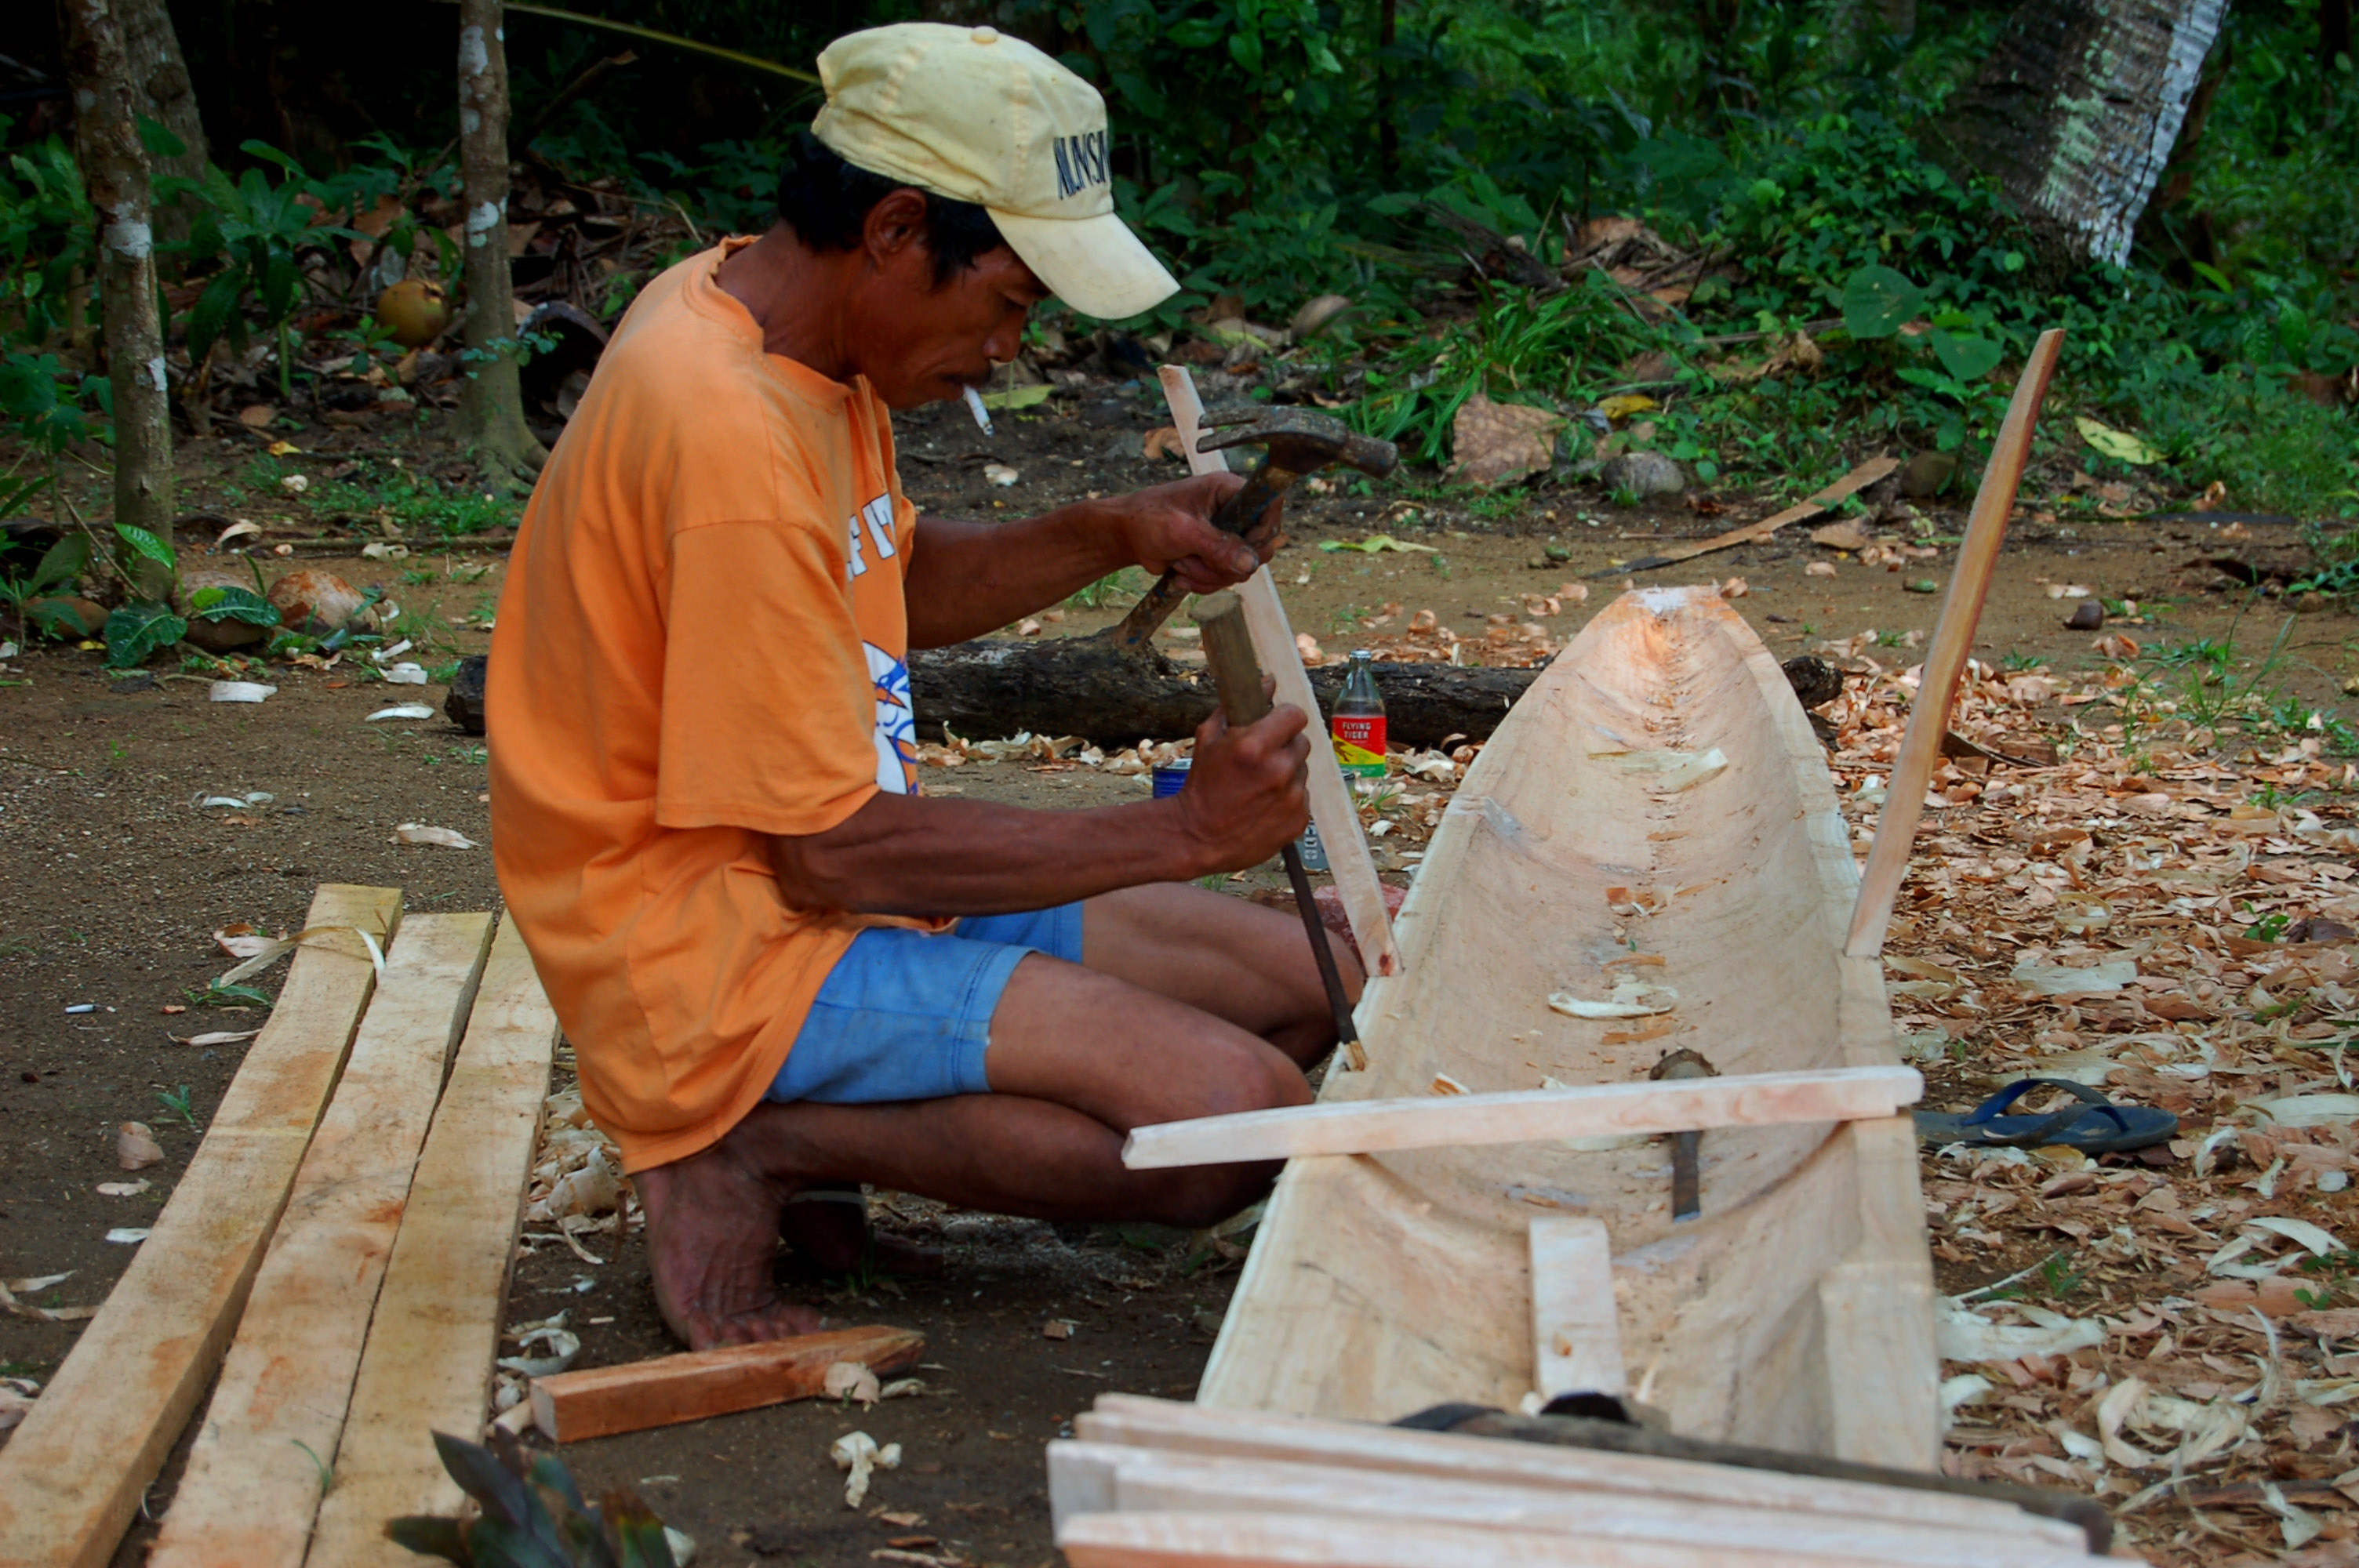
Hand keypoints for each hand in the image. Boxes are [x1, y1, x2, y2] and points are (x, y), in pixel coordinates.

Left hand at [1104, 472, 1284, 593]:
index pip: (1270, 505)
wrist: (1127, 537)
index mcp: (1229, 490)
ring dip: (1208, 574)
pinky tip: (1181, 572)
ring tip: (1180, 562)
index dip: (1264, 530)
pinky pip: (1227, 578)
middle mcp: (1235, 511)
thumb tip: (1250, 563)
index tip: (1242, 547)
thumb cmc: (1148, 519)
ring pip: (1242, 568)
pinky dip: (1203, 582)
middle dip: (1225, 562)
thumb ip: (1217, 546)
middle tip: (1194, 556)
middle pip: (1260, 547)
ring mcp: (1229, 536)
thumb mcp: (1182, 531)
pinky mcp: (1219, 556)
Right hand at [1170, 690, 1310, 873]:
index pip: (1296, 714)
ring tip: (1260, 786)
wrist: (1198, 837)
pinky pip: (1303, 797)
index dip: (1285, 718)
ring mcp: (1293, 797)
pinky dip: (1288, 799)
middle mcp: (1279, 770)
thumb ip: (1237, 706)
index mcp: (1255, 746)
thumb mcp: (1208, 738)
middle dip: (1284, 746)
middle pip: (1302, 742)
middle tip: (1262, 759)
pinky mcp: (1300, 820)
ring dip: (1287, 773)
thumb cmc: (1201, 785)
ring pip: (1302, 770)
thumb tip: (1267, 681)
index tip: (1276, 724)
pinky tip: (1265, 805)